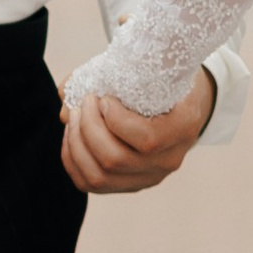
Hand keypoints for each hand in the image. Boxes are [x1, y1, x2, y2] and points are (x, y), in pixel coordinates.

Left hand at [62, 71, 215, 195]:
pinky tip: (71, 135)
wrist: (179, 104)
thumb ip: (117, 71)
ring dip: (76, 144)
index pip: (148, 139)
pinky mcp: (128, 185)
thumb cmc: (164, 79)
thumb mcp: (155, 67)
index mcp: (183, 128)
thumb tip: (69, 99)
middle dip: (88, 128)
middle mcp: (168, 160)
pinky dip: (72, 159)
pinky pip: (90, 184)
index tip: (104, 97)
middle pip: (116, 160)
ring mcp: (148, 177)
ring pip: (99, 177)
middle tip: (84, 103)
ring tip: (74, 117)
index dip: (116, 119)